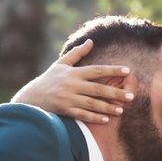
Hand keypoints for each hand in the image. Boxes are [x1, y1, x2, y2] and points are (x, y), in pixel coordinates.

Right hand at [11, 39, 134, 123]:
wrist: (30, 98)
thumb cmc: (47, 80)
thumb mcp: (60, 64)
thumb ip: (77, 54)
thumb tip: (91, 41)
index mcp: (73, 73)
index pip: (97, 70)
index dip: (112, 70)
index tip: (127, 71)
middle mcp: (72, 85)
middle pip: (98, 89)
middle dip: (115, 93)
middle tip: (131, 96)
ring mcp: (68, 98)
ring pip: (92, 103)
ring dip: (108, 107)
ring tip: (121, 110)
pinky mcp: (64, 110)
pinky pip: (82, 115)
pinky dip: (94, 117)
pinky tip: (106, 119)